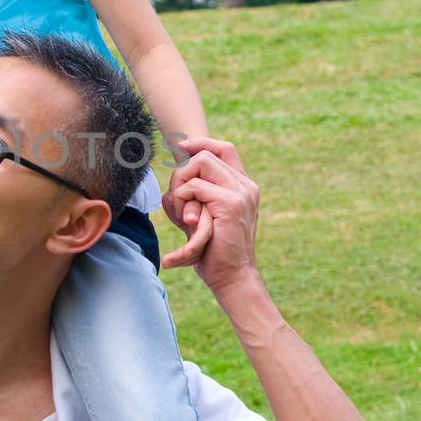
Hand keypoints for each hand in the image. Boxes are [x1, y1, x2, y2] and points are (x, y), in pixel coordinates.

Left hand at [162, 137, 260, 293]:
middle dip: (182, 172)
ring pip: (199, 164)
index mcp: (244, 187)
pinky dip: (182, 202)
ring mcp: (240, 193)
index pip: (224, 148)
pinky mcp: (229, 204)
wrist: (233, 277)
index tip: (179, 148)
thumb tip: (174, 177)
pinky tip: (185, 224)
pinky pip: (194, 187)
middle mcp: (246, 186)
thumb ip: (195, 196)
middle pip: (206, 154)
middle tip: (176, 199)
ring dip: (181, 187)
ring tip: (182, 215)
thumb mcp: (204, 217)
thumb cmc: (214, 252)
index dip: (201, 143)